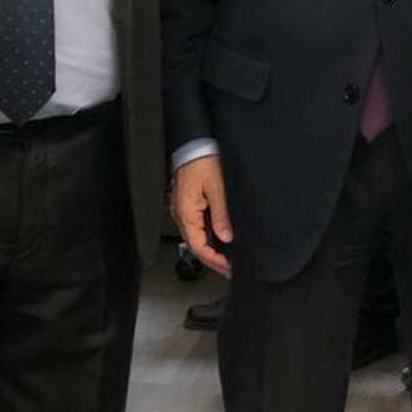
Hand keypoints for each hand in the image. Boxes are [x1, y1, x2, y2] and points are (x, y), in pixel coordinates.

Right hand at [172, 155, 232, 276]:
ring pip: (196, 235)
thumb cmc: (202, 160)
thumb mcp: (217, 189)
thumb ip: (221, 215)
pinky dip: (208, 234)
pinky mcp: (188, 202)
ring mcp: (184, 208)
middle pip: (196, 244)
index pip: (198, 247)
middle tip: (229, 267)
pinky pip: (197, 224)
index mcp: (186, 213)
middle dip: (213, 258)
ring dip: (211, 247)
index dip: (214, 260)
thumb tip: (226, 237)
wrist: (194, 143)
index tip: (228, 268)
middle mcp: (182, 213)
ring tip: (227, 256)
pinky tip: (219, 237)